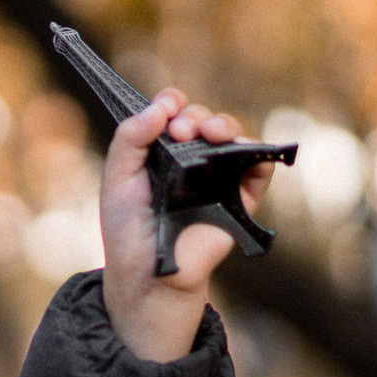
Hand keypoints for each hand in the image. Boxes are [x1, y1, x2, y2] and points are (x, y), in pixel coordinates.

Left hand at [97, 88, 273, 363]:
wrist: (148, 273)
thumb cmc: (129, 231)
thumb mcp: (117, 179)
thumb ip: (129, 139)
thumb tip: (158, 108)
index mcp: (161, 154)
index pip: (173, 115)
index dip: (172, 103)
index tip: (167, 107)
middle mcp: (191, 162)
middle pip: (203, 121)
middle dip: (195, 116)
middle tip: (181, 131)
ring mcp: (217, 179)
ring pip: (232, 137)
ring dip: (223, 124)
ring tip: (208, 134)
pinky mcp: (240, 200)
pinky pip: (259, 168)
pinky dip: (256, 152)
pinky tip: (240, 149)